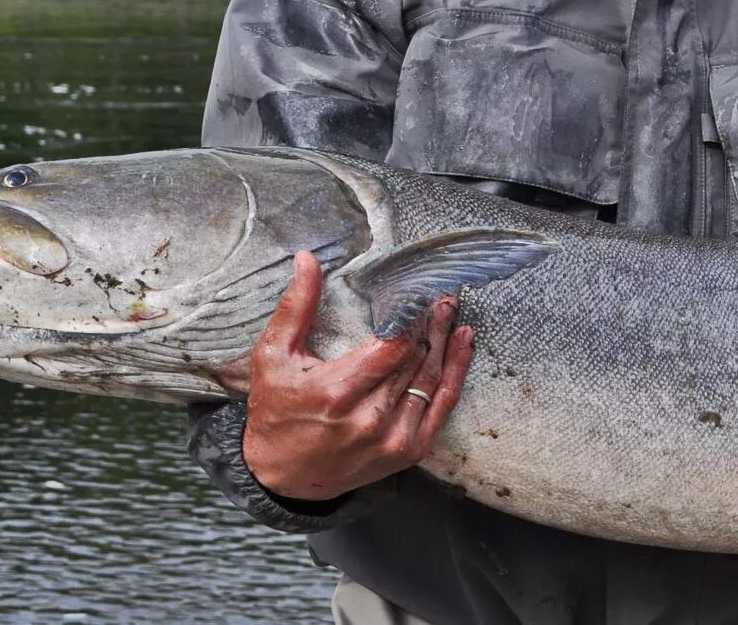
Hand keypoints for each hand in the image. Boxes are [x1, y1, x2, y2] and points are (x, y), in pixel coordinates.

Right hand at [218, 250, 474, 500]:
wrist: (284, 478)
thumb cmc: (275, 412)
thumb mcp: (273, 356)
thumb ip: (296, 307)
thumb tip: (307, 259)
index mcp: (338, 392)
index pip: (393, 346)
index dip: (412, 318)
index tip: (419, 292)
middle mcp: (370, 418)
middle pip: (416, 359)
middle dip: (431, 323)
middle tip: (441, 295)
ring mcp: (393, 439)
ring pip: (431, 379)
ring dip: (445, 342)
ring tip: (450, 312)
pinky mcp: (408, 452)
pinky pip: (442, 407)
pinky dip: (456, 374)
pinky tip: (463, 344)